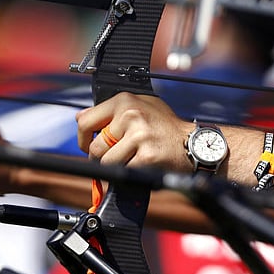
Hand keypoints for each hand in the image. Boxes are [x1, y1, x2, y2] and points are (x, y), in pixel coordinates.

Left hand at [76, 93, 193, 171]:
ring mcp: (139, 136)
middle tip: (115, 157)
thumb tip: (80, 117)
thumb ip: (110, 111)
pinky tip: (142, 164)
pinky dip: (129, 172)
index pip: (85, 121)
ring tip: (131, 159)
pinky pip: (123, 171)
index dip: (83, 139)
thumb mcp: (140, 106)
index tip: (89, 146)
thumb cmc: (166, 127)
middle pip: (94, 147)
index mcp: (124, 100)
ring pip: (106, 162)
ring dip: (115, 166)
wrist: (193, 143)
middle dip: (100, 157)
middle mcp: (130, 115)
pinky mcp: (146, 156)